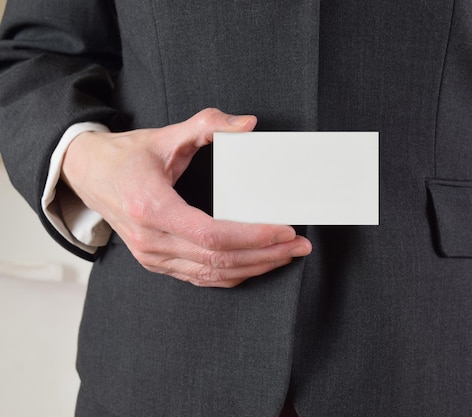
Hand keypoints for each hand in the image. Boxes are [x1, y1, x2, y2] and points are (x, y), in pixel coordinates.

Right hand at [61, 108, 311, 287]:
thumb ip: (206, 125)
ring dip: (254, 267)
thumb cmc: (125, 157)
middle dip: (265, 255)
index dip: (252, 237)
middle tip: (298, 246)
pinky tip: (256, 265)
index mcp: (152, 209)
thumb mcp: (164, 135)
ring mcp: (152, 257)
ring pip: (212, 274)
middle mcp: (151, 240)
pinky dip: (232, 274)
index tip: (284, 231)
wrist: (88, 175)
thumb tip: (247, 124)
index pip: (212, 235)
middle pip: (218, 260)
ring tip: (285, 256)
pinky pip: (201, 277)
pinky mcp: (157, 262)